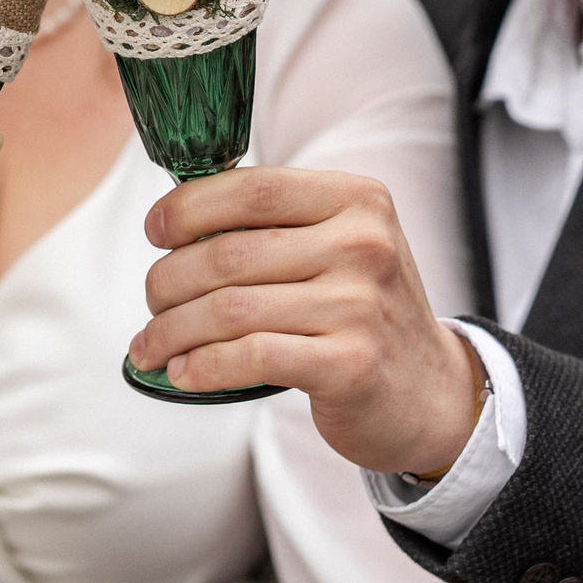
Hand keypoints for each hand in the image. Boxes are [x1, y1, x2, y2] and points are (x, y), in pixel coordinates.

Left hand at [127, 167, 482, 476]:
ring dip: (172, 331)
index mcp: (356, 200)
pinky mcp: (351, 364)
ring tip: (150, 346)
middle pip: (228, 253)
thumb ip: (275, 226)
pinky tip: (183, 372)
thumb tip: (173, 221)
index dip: (188, 208)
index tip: (155, 232)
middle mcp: (364, 244)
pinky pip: (250, 357)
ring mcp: (360, 305)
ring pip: (229, 308)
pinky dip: (202, 366)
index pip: (252, 188)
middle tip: (153, 303)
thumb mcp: (339, 248)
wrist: (432, 394)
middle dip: (168, 281)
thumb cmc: (362, 313)